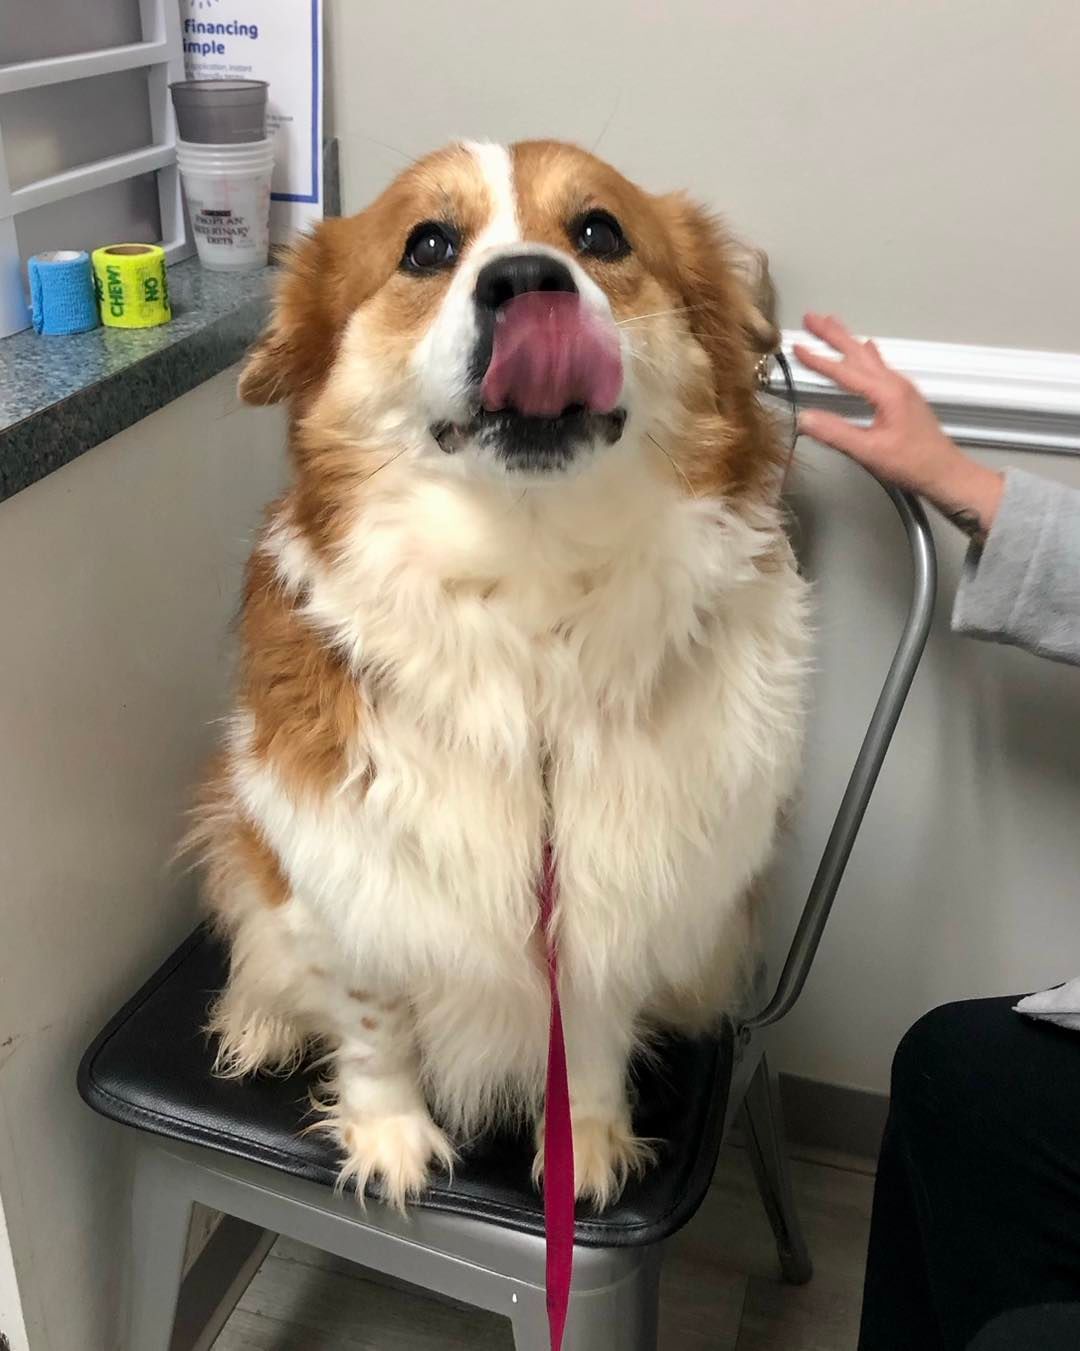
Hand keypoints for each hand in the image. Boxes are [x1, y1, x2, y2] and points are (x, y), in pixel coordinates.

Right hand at [793, 313, 1003, 536]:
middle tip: (812, 317)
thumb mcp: (869, 452)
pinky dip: (867, 355)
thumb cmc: (911, 463)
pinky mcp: (903, 398)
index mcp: (886, 393)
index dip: (819, 360)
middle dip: (834, 334)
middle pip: (858, 353)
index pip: (845, 372)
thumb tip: (804, 418)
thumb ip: (836, 433)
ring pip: (869, 358)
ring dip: (848, 341)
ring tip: (833, 325)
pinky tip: (868, 349)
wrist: (945, 472)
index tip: (797, 346)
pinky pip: (880, 367)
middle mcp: (894, 384)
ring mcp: (901, 389)